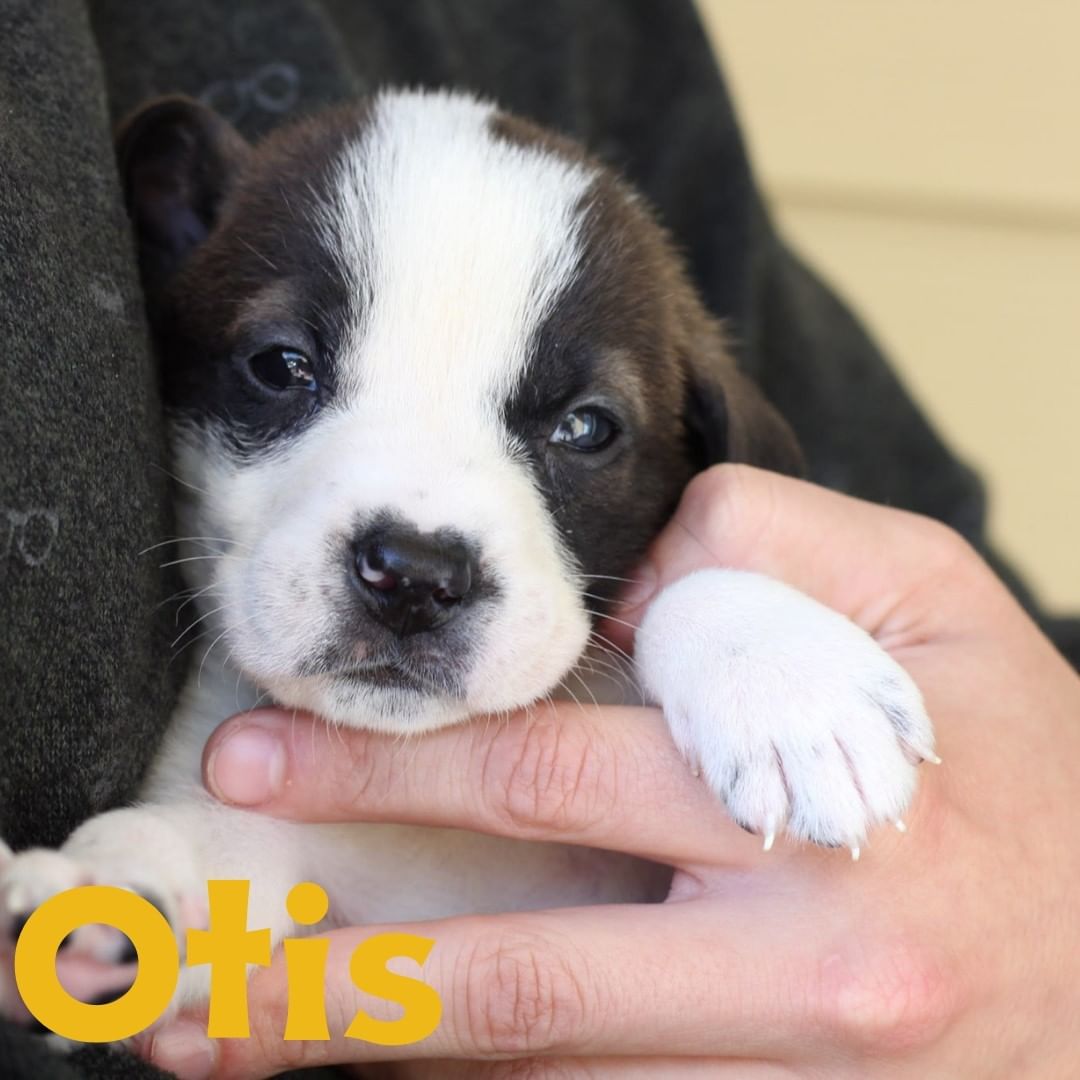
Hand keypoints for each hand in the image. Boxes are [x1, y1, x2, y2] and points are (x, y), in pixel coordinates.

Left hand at [146, 465, 1079, 1077]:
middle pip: (524, 979)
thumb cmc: (1030, 756)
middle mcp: (802, 973)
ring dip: (392, 1063)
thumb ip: (779, 545)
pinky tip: (404, 1072)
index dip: (404, 768)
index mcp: (822, 813)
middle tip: (210, 953)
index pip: (561, 779)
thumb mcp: (935, 599)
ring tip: (255, 1038)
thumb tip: (635, 565)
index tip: (276, 749)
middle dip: (347, 965)